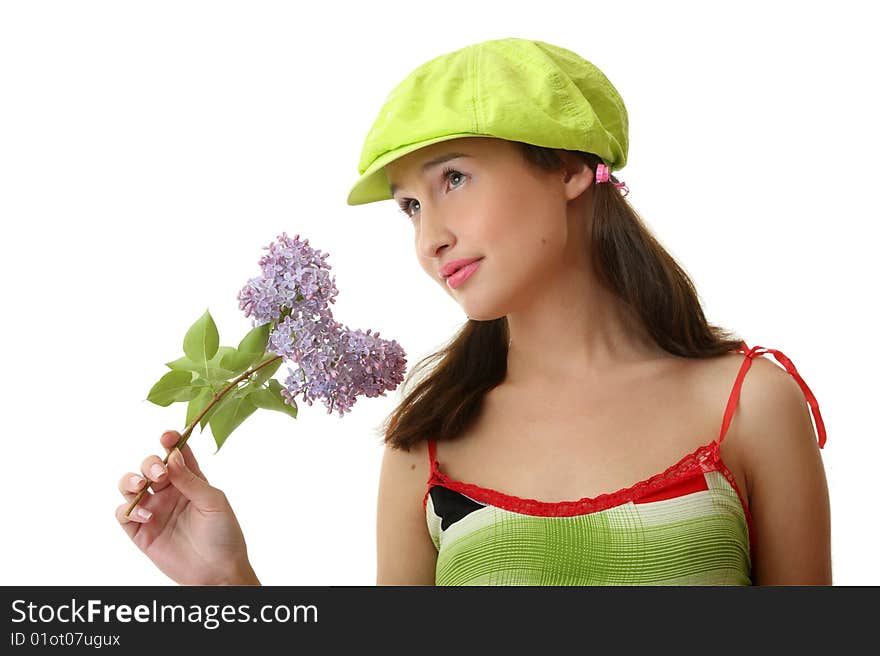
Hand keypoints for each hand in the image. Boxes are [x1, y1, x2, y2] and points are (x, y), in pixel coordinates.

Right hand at [115, 430, 259, 585]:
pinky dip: (128, 509)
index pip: (176, 453)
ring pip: (129, 485)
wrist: (218, 572)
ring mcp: (154, 510)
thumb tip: (172, 456)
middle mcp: (170, 492)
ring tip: (142, 486)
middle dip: (150, 463)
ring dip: (130, 480)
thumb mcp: (214, 502)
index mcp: (191, 480)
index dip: (169, 440)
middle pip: (149, 466)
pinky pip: (123, 514)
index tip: (167, 436)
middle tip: (160, 474)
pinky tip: (146, 515)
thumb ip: (191, 480)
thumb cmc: (224, 534)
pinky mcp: (141, 532)